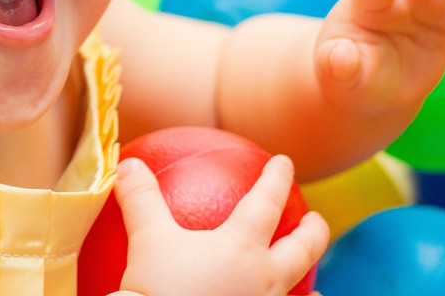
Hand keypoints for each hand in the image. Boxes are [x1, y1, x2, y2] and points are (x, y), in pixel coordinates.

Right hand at [111, 155, 327, 295]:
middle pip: (302, 249)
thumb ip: (141, 198)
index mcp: (243, 247)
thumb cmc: (160, 286)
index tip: (284, 162)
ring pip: (300, 294)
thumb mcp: (147, 238)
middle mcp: (265, 279)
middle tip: (315, 218)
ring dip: (310, 284)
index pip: (267, 202)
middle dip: (313, 231)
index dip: (276, 178)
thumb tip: (127, 163)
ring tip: (317, 289)